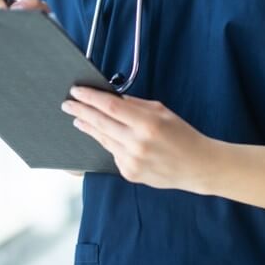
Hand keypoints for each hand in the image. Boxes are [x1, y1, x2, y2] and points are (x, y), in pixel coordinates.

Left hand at [60, 86, 213, 191]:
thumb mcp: (161, 111)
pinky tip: (104, 136)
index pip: (110, 107)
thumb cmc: (182, 135)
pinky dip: (108, 142)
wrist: (197, 166)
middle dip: (81, 111)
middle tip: (67, 104)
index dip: (90, 97)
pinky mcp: (130, 173)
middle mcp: (137, 143)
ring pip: (103, 139)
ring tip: (78, 118)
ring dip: (88, 127)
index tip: (77, 91)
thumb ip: (135, 105)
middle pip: (100, 123)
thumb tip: (111, 98)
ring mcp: (132, 161)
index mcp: (147, 123)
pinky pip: (113, 153)